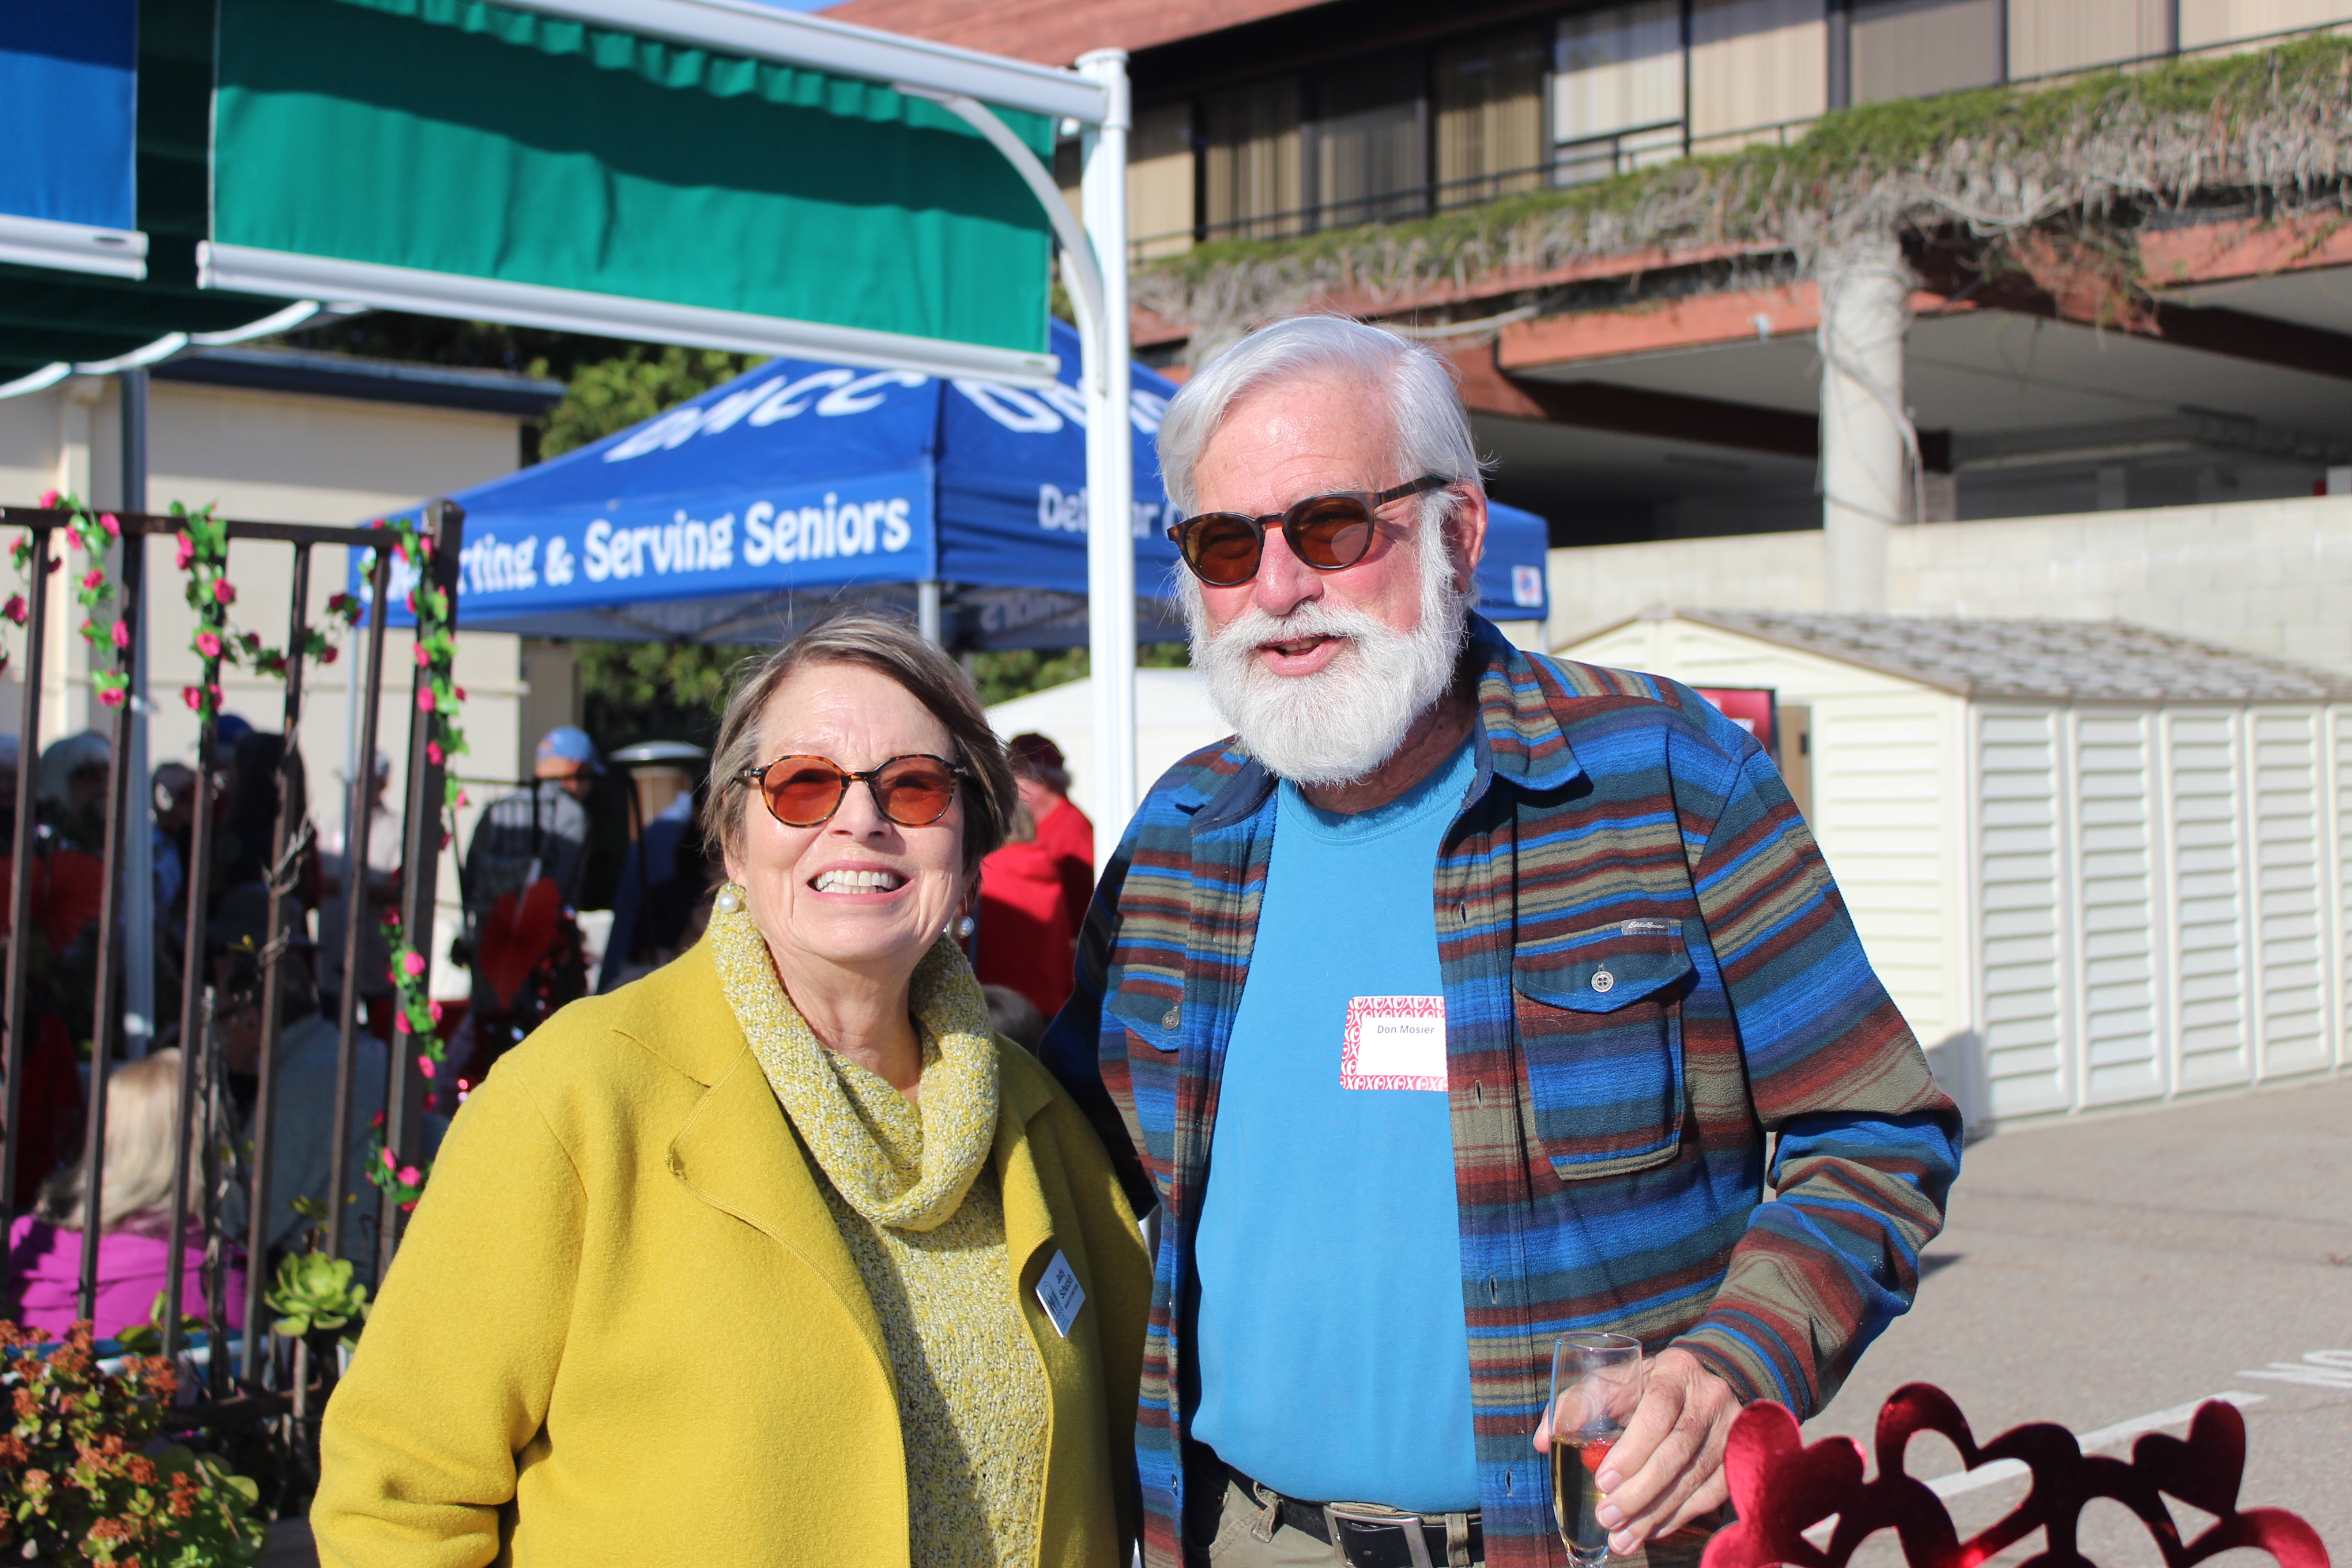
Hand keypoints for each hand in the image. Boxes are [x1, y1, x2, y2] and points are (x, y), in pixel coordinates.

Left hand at [1533, 1347, 1737, 1554]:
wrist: (1699, 1385)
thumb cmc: (1643, 1386)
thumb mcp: (1611, 1382)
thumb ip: (1575, 1405)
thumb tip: (1543, 1441)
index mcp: (1675, 1371)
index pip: (1658, 1411)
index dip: (1632, 1450)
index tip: (1602, 1481)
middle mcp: (1710, 1398)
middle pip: (1677, 1451)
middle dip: (1639, 1491)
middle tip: (1607, 1516)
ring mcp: (1731, 1429)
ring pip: (1695, 1479)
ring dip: (1655, 1513)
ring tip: (1622, 1537)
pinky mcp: (1739, 1457)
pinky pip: (1711, 1496)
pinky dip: (1678, 1517)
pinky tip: (1651, 1530)